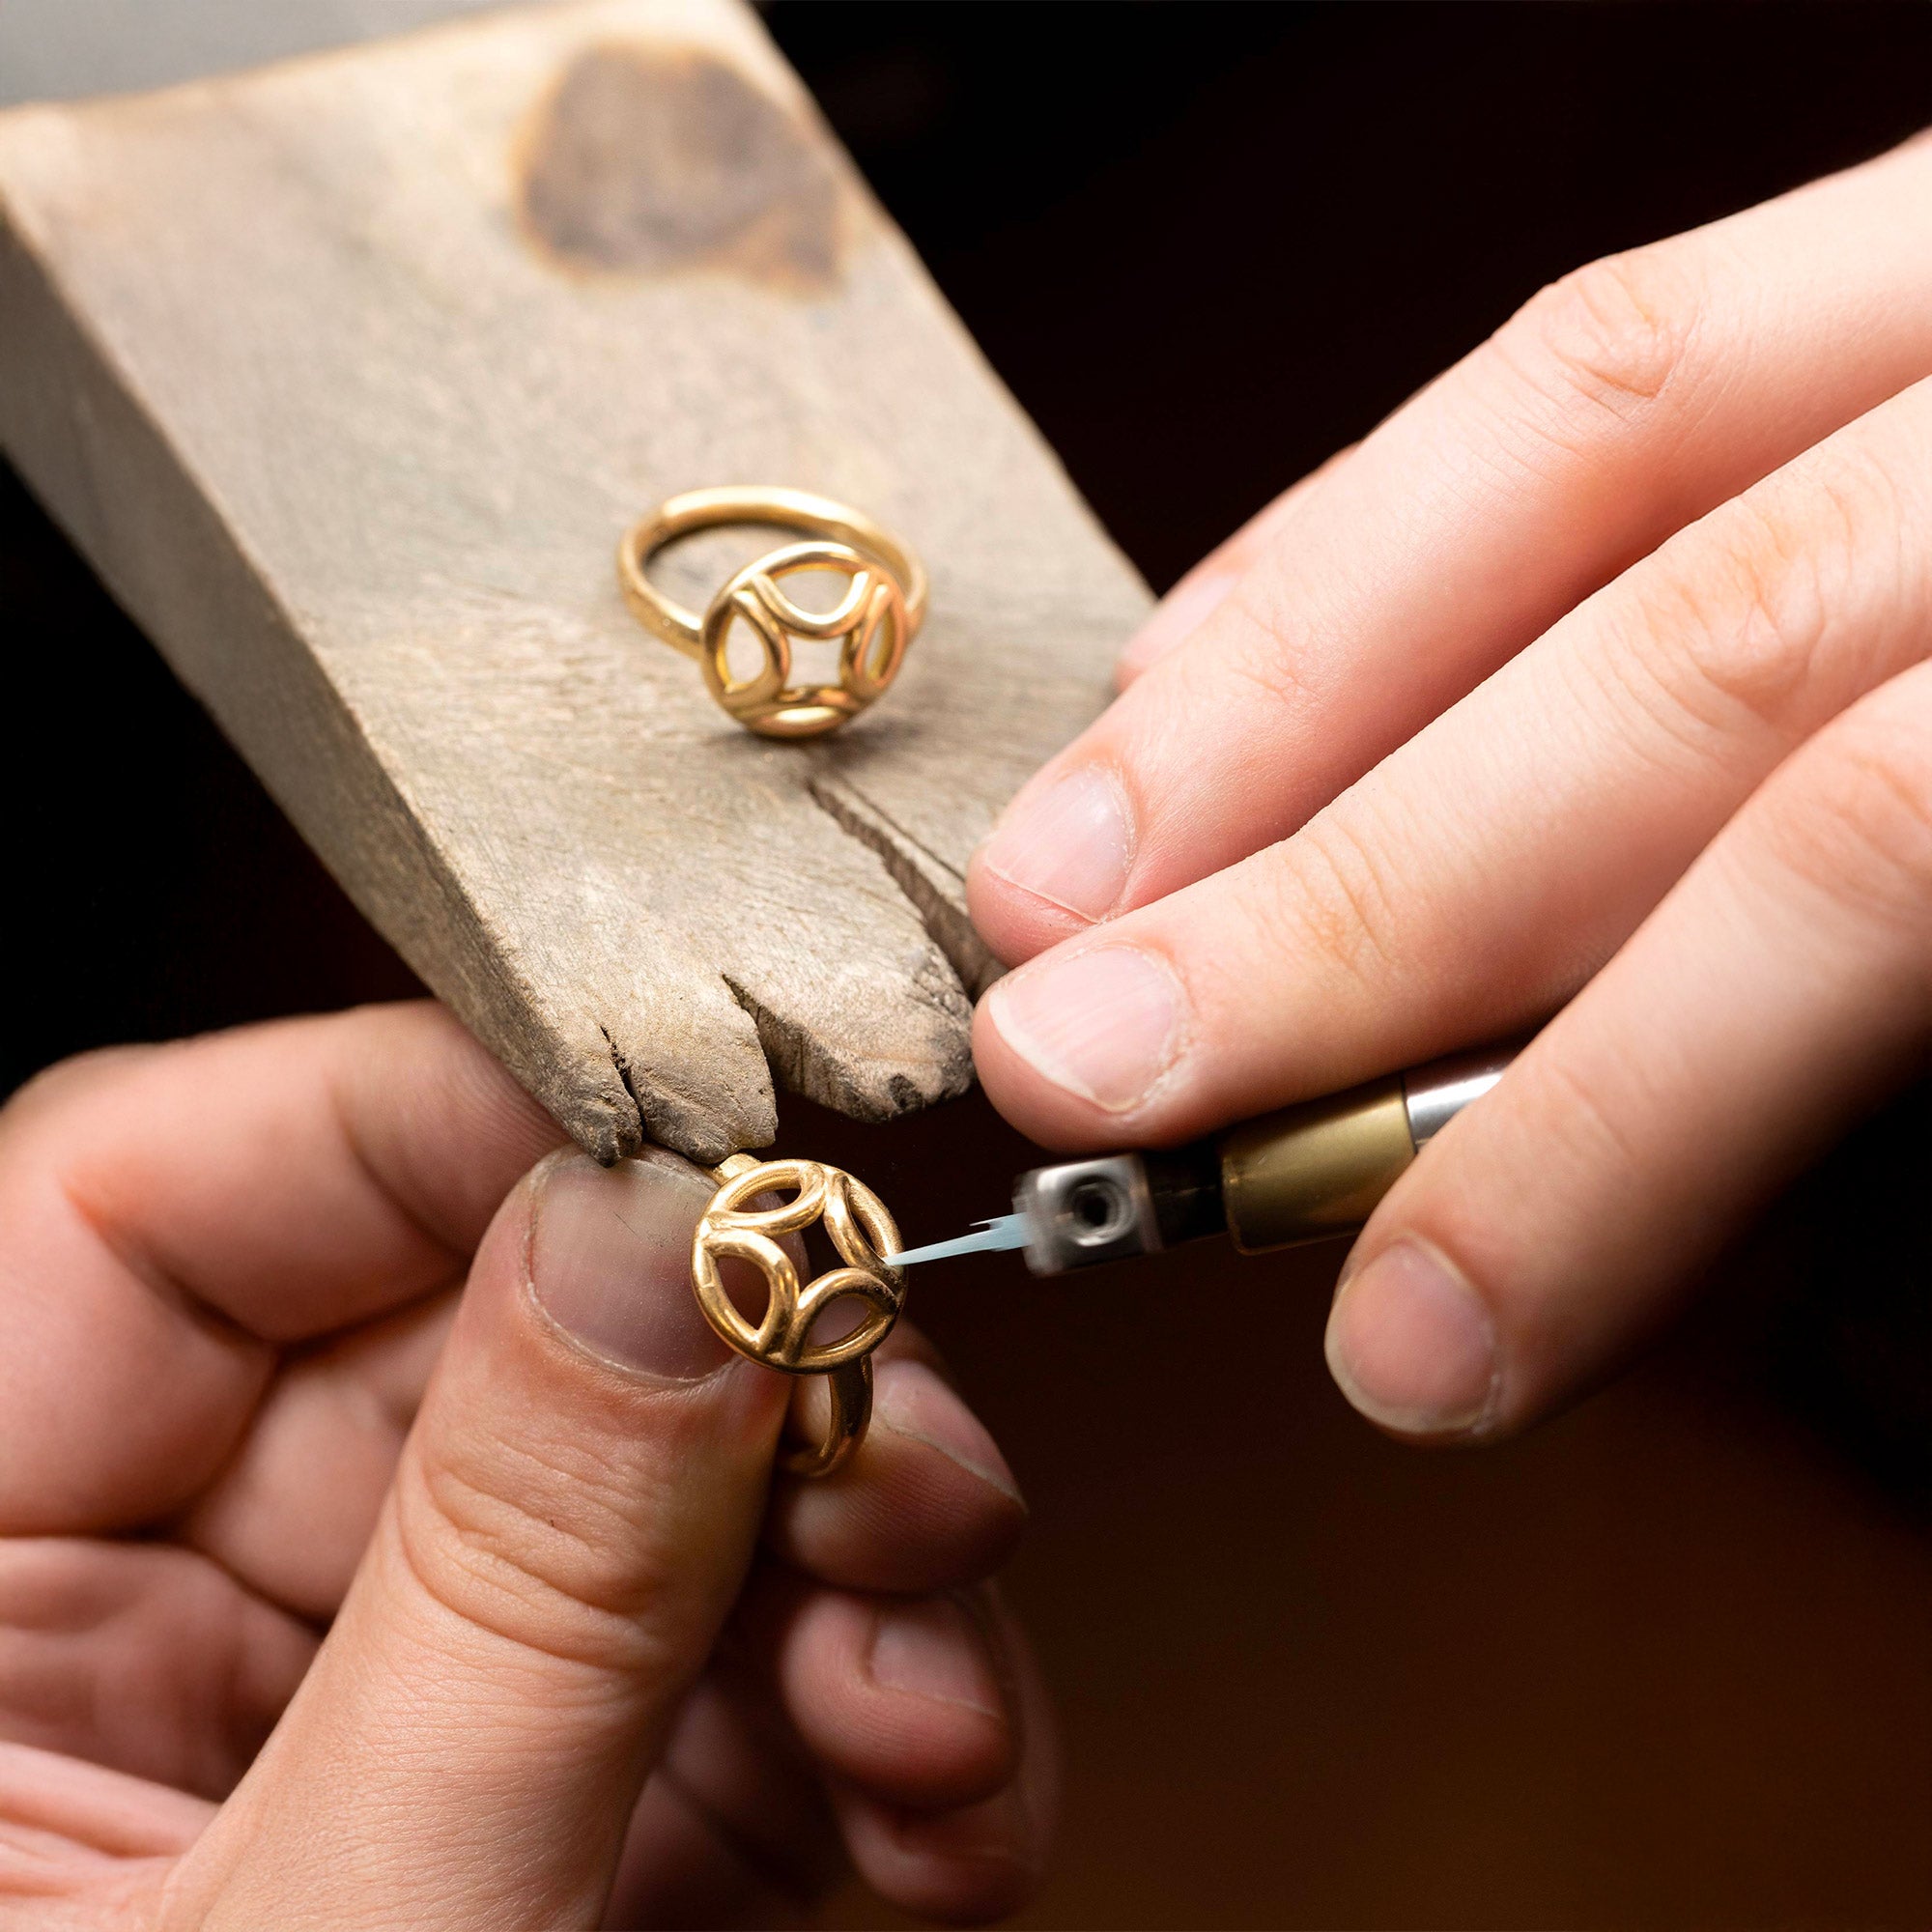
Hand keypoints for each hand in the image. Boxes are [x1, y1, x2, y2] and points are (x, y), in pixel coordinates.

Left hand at [0, 1003, 1050, 1926]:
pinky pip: (697, 1694)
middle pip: (472, 1348)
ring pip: (636, 1511)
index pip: (154, 1203)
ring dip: (847, 1584)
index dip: (442, 1113)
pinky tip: (937, 1795)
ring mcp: (335, 1720)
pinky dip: (855, 1737)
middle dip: (734, 1393)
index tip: (705, 1129)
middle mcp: (131, 1625)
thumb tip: (670, 1229)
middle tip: (885, 1432)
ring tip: (933, 1691)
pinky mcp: (512, 1826)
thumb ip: (512, 1587)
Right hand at [969, 130, 1931, 1442]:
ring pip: (1600, 412)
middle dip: (1342, 888)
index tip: (1410, 1327)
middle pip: (1696, 625)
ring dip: (1286, 675)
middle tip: (1084, 1068)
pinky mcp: (1923, 250)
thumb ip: (1901, 1084)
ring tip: (1076, 863)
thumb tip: (1593, 1238)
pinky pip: (1617, 353)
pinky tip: (1223, 667)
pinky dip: (1377, 528)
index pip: (1888, 843)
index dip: (1610, 1106)